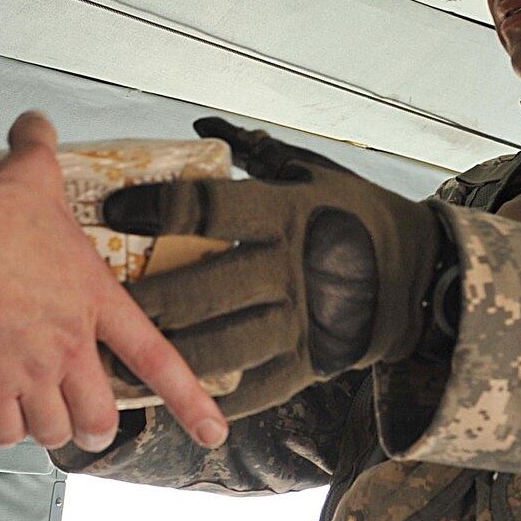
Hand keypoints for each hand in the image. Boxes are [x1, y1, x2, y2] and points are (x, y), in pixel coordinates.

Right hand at [0, 113, 229, 452]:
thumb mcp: (29, 176)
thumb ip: (37, 149)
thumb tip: (34, 124)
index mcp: (92, 300)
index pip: (155, 357)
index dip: (190, 399)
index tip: (212, 430)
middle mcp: (67, 347)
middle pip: (99, 417)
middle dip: (93, 425)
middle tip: (84, 418)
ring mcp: (30, 374)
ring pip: (53, 430)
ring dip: (45, 425)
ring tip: (33, 410)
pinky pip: (3, 432)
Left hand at [102, 118, 444, 417]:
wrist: (418, 274)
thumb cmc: (351, 213)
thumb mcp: (311, 172)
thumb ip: (257, 153)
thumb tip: (201, 125)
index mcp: (286, 214)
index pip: (210, 209)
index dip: (157, 209)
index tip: (113, 209)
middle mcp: (291, 268)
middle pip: (208, 285)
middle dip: (151, 295)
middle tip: (101, 297)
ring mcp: (302, 321)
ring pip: (225, 344)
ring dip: (172, 350)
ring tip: (124, 351)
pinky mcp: (311, 363)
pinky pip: (257, 387)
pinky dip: (215, 396)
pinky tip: (174, 392)